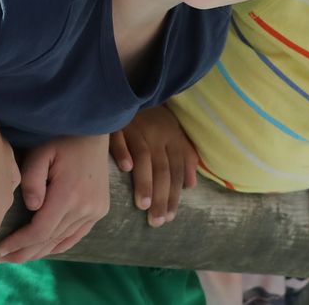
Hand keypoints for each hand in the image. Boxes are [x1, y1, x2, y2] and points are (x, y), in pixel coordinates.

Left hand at [0, 134, 111, 262]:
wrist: (94, 129)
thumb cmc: (61, 137)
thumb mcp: (40, 152)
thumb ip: (32, 179)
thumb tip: (31, 208)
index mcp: (69, 194)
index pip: (40, 230)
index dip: (19, 244)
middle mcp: (86, 208)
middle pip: (50, 240)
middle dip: (24, 252)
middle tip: (1, 259)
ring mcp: (96, 210)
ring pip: (62, 240)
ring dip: (39, 251)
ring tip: (17, 257)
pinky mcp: (100, 210)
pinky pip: (76, 236)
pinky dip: (58, 245)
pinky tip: (41, 250)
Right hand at [108, 106, 198, 225]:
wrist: (130, 88)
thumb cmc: (151, 118)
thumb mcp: (172, 134)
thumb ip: (184, 158)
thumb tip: (192, 185)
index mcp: (172, 137)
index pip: (177, 170)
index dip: (175, 194)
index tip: (170, 217)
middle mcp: (157, 133)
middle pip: (162, 168)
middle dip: (161, 196)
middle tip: (157, 220)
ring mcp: (137, 126)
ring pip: (144, 156)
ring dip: (145, 181)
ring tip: (143, 205)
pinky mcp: (117, 122)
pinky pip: (120, 136)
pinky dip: (123, 150)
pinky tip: (125, 168)